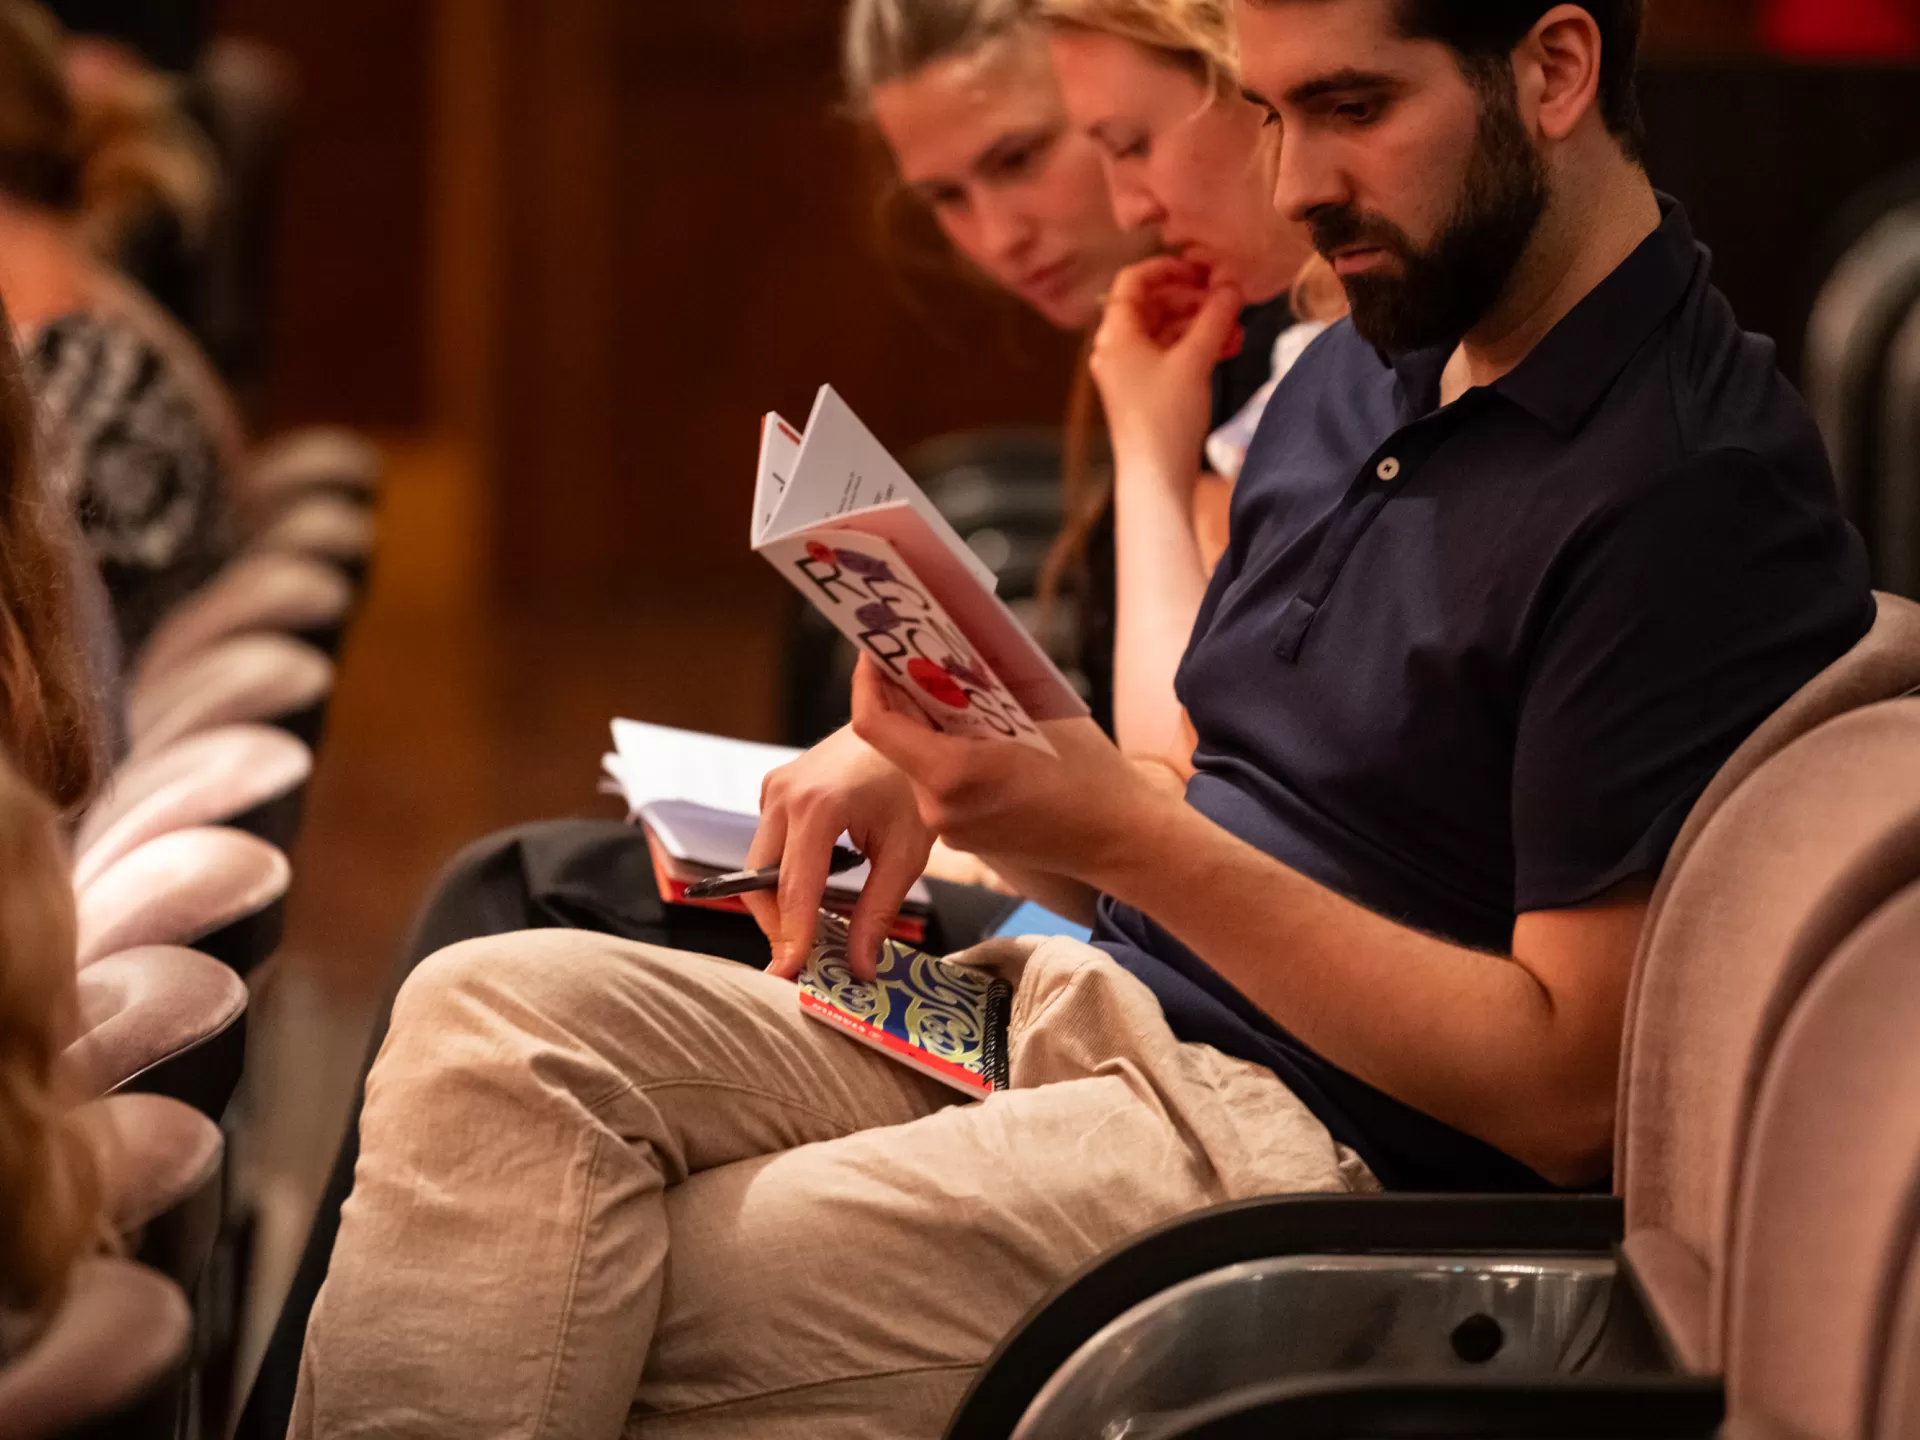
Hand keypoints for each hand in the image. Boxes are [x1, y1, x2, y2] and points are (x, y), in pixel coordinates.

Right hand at [744, 725, 933, 981]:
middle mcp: (783, 795)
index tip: (789, 975)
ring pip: (758, 865)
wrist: (905, 723)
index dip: (791, 938)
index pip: (795, 890)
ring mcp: (773, 787)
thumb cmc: (912, 782)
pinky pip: (767, 844)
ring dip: (780, 901)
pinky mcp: (774, 787)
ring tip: (813, 930)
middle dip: (778, 924)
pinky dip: (784, 874)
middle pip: (761, 881)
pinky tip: (815, 890)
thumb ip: (878, 911)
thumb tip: (860, 967)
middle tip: (804, 959)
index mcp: (816, 807)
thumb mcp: (905, 851)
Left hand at [848, 657, 1171, 885]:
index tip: (875, 649)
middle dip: (904, 696)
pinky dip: (947, 756)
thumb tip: (948, 639)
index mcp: (951, 773)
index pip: (873, 723)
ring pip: (918, 763)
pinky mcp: (963, 839)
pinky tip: (980, 735)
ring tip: (959, 692)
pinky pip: (939, 787)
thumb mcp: (1038, 710)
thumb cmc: (1091, 773)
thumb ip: (985, 681)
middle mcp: (938, 807)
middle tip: (918, 655)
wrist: (1121, 839)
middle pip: (895, 741)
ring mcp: (949, 829)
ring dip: (929, 727)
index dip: (867, 679)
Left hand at [1089, 257, 1243, 487]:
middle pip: (1153, 305)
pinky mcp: (1145, 391)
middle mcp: (1117, 349)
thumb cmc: (1166, 418)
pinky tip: (1228, 348)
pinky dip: (1196, 347)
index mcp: (1116, 334)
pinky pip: (1170, 355)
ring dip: (1201, 324)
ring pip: (1166, 331)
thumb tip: (1231, 287)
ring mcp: (1130, 371)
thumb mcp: (1195, 360)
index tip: (1202, 271)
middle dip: (1193, 299)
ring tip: (1237, 328)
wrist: (1156, 478)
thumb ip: (1214, 318)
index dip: (1168, 268)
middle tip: (1227, 300)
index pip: (1134, 281)